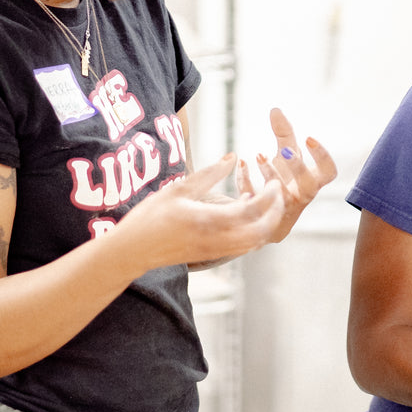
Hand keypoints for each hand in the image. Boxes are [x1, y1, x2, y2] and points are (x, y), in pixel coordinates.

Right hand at [125, 154, 285, 266]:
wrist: (133, 250)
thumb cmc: (151, 216)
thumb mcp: (179, 188)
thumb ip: (209, 173)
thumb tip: (233, 156)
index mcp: (209, 220)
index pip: (252, 210)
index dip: (270, 196)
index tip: (275, 182)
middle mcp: (217, 239)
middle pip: (261, 232)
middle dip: (276, 213)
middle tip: (278, 193)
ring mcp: (216, 251)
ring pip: (254, 242)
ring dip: (266, 224)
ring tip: (265, 202)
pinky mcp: (212, 255)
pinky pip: (243, 246)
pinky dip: (253, 232)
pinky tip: (245, 213)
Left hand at [236, 107, 338, 242]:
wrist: (269, 216)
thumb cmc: (284, 181)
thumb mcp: (287, 156)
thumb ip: (284, 134)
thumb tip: (275, 109)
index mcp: (312, 182)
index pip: (328, 173)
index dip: (322, 157)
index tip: (308, 137)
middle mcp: (300, 197)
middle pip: (308, 187)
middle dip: (298, 167)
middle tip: (284, 151)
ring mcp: (281, 208)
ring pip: (280, 196)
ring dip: (271, 174)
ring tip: (259, 155)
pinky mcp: (261, 215)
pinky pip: (254, 199)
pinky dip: (247, 180)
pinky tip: (241, 163)